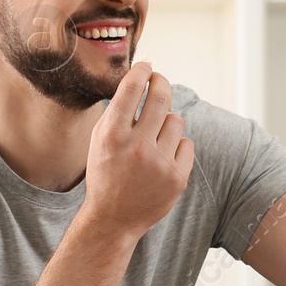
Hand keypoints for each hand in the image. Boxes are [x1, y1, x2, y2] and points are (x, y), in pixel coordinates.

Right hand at [81, 61, 195, 239]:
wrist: (113, 219)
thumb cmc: (105, 174)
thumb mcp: (99, 141)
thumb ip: (118, 112)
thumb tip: (140, 79)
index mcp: (112, 135)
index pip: (132, 88)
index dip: (142, 70)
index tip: (146, 67)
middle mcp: (137, 147)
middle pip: (161, 96)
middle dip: (161, 82)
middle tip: (158, 81)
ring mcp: (160, 163)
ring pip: (176, 120)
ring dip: (165, 123)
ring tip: (153, 138)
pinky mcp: (177, 178)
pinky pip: (186, 143)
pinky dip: (176, 147)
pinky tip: (162, 160)